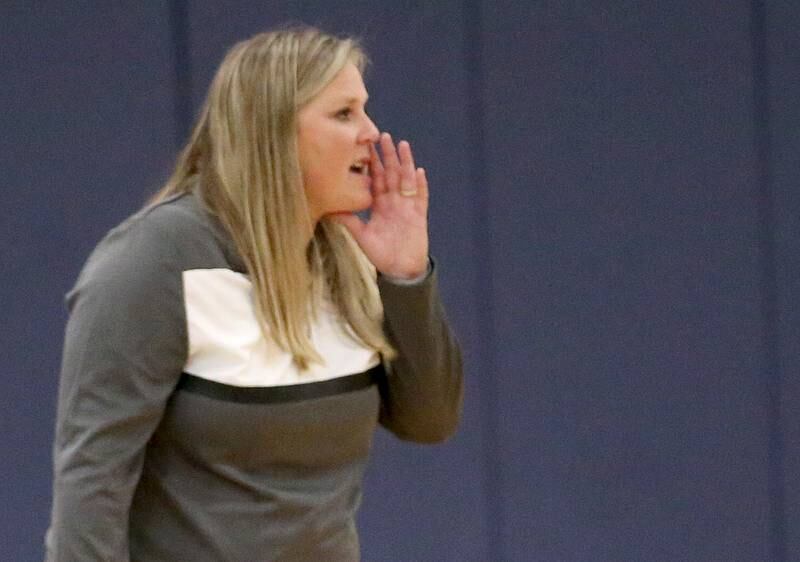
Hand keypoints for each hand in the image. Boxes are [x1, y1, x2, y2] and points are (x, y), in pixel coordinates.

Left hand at [332, 132, 428, 278]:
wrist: (399, 269)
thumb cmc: (380, 254)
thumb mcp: (361, 235)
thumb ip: (349, 221)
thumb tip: (329, 208)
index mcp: (380, 205)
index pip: (376, 179)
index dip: (373, 164)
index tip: (366, 146)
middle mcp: (394, 202)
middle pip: (392, 173)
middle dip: (388, 155)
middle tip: (383, 136)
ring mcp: (407, 207)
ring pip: (406, 180)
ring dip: (405, 163)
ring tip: (403, 145)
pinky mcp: (419, 215)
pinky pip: (420, 197)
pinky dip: (419, 185)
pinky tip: (418, 172)